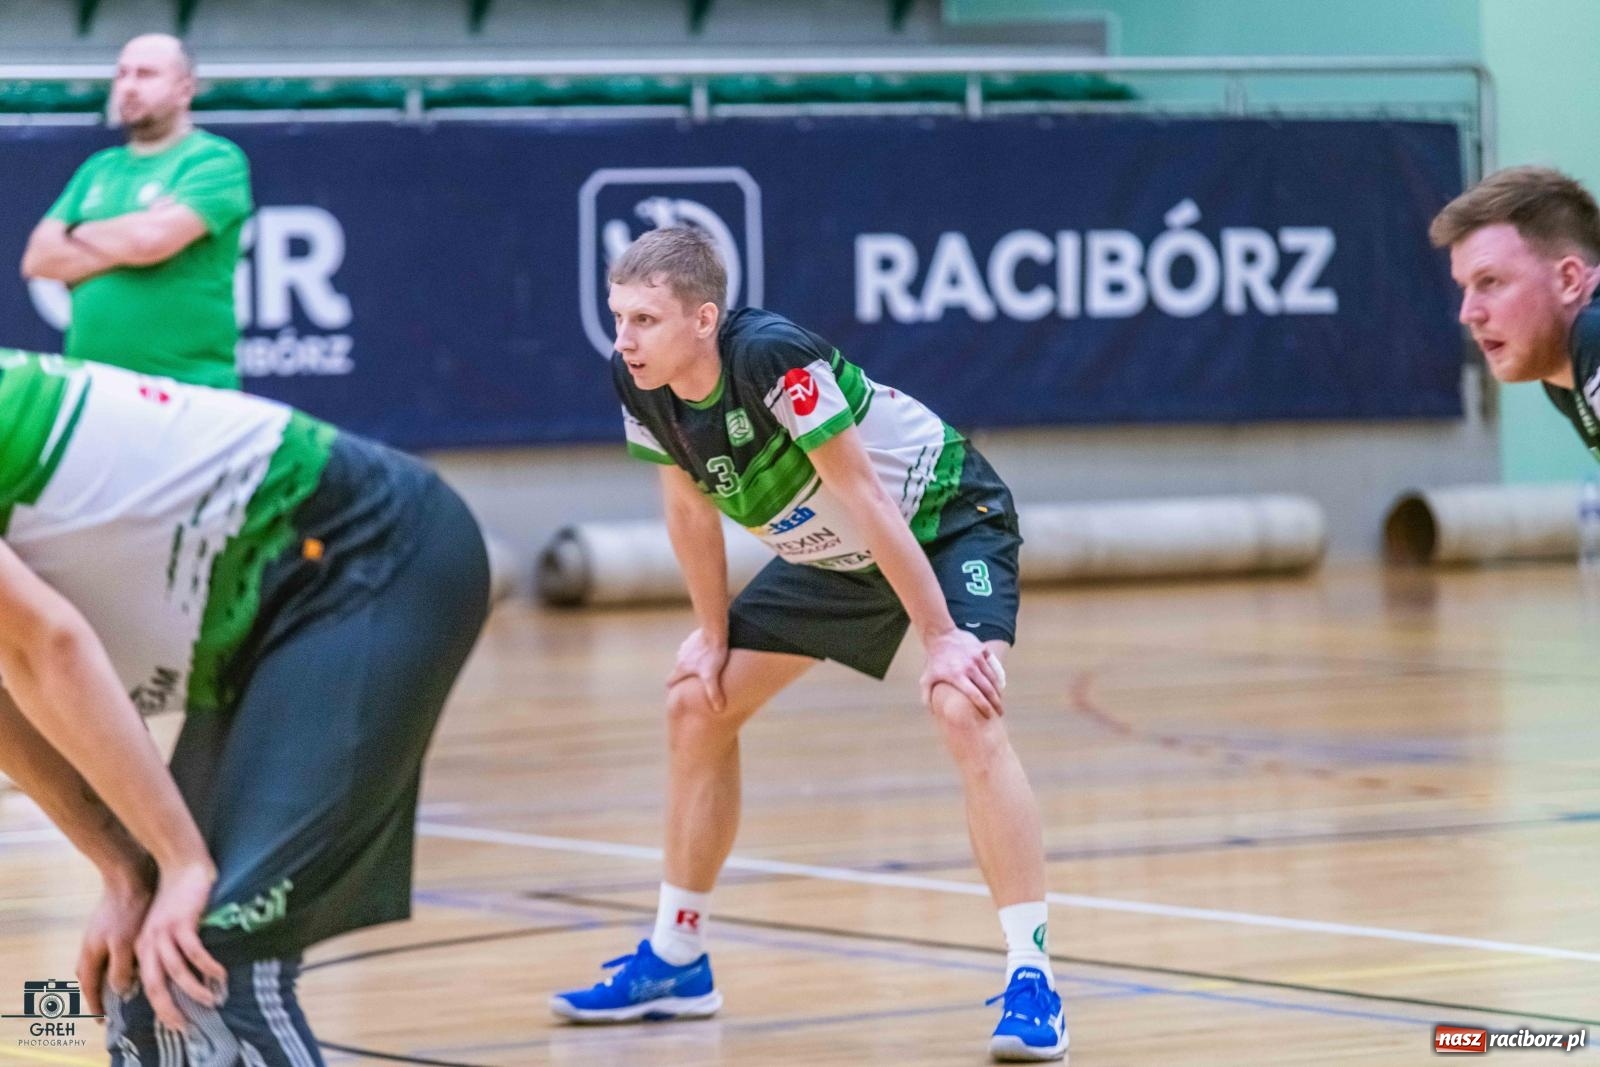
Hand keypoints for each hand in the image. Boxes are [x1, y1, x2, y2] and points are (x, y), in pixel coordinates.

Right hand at [77, 865, 153, 1018]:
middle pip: (91, 976)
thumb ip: (120, 969)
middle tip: (113, 1005)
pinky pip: (113, 949)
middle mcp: (91, 945)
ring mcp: (100, 932)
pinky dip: (121, 960)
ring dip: (111, 976)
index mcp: (90, 953)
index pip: (90, 986)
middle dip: (100, 992)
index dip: (96, 1004)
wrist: (129, 875)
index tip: (103, 1020)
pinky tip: (137, 960)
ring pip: (102, 962)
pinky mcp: (113, 922)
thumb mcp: (124, 943)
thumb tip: (119, 990)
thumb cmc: (127, 909)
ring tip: (128, 986)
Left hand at [135, 861, 226, 1030]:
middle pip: (155, 987)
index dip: (160, 1007)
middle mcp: (149, 944)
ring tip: (211, 1001)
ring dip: (194, 991)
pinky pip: (194, 952)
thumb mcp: (165, 926)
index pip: (147, 986)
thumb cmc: (179, 895)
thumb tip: (182, 975)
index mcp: (144, 947)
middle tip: (186, 1026)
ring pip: (175, 973)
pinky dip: (206, 966)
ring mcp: (164, 934)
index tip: (177, 1022)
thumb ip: (168, 948)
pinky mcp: (182, 923)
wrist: (182, 864)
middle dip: (170, 1010)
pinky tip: (219, 974)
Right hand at [667, 627, 728, 712]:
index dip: (673, 689)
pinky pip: (694, 648)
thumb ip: (713, 693)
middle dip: (684, 677)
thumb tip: (718, 710)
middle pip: (679, 671)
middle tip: (695, 683)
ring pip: (686, 659)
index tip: (677, 694)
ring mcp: (686, 646)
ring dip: (692, 664)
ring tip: (705, 668)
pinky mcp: (693, 638)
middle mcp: (680, 657)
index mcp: (681, 668)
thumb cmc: (713, 654)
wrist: (715, 630)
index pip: (670, 682)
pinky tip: (709, 654)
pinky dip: (699, 653)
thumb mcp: (712, 676)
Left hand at [919, 629, 1004, 717]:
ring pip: (993, 677)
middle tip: (1000, 712)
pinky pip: (992, 665)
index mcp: (957, 676)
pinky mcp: (982, 649)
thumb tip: (932, 713)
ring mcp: (977, 657)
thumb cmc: (933, 661)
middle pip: (988, 689)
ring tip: (999, 700)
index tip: (990, 716)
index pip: (975, 695)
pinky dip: (996, 676)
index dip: (984, 707)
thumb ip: (927, 697)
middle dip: (996, 703)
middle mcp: (969, 667)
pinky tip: (998, 685)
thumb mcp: (926, 679)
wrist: (940, 635)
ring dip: (998, 691)